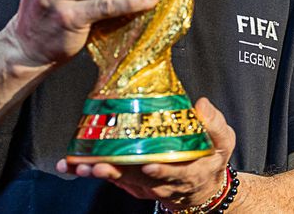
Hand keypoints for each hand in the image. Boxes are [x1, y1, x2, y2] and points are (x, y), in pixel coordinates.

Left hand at [56, 97, 236, 209]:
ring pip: (120, 180)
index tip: (149, 164)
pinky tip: (71, 165)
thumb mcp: (223, 142)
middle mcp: (163, 183)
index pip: (175, 173)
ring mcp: (145, 185)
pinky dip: (89, 172)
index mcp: (188, 172)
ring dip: (98, 173)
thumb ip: (215, 124)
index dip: (162, 170)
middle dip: (117, 172)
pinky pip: (109, 178)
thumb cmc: (209, 159)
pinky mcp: (130, 183)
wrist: (201, 188)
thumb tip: (202, 104)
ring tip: (78, 165)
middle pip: (138, 179)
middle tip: (98, 164)